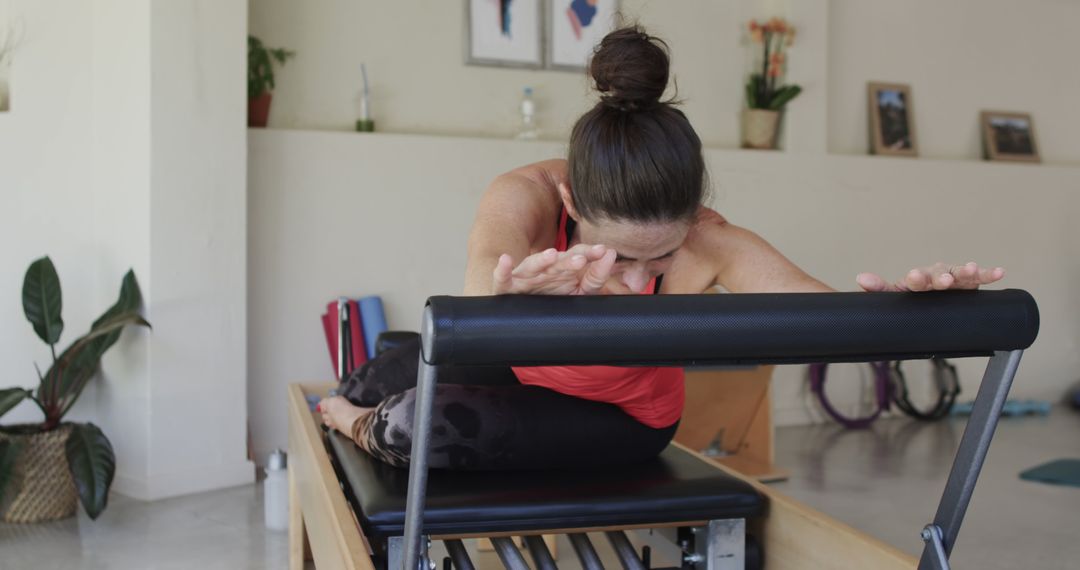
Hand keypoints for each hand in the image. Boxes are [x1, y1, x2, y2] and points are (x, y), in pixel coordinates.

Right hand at [493, 244, 616, 294]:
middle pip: (557, 261)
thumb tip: (611, 254)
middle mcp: (543, 269)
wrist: (520, 315)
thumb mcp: (578, 291)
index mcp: (561, 268)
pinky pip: (502, 277)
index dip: (589, 254)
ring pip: (533, 266)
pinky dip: (502, 269)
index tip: (604, 251)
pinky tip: (505, 260)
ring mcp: (524, 277)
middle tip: (582, 260)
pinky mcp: (505, 287)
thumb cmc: (550, 300)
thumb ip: (595, 277)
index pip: (576, 256)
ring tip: (552, 255)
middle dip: (568, 260)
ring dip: (542, 260)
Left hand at [856, 262, 1004, 291]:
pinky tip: (999, 272)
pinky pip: (979, 278)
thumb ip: (880, 288)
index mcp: (918, 279)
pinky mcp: (968, 283)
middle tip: (945, 280)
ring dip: (967, 272)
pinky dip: (988, 274)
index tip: (915, 278)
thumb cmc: (911, 294)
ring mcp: (954, 277)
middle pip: (941, 274)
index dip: (917, 278)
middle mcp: (937, 275)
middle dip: (943, 276)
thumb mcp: (894, 294)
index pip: (917, 278)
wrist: (925, 295)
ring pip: (961, 273)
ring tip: (973, 269)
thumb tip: (862, 278)